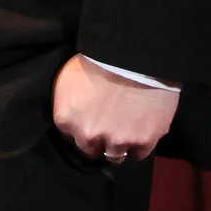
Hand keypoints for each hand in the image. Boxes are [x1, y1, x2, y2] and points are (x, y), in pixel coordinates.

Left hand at [51, 55, 177, 164]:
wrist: (133, 55)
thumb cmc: (99, 59)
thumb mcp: (69, 78)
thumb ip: (68, 103)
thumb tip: (76, 113)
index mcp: (66, 119)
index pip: (70, 136)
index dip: (82, 129)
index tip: (90, 122)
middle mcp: (88, 135)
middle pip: (90, 149)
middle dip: (97, 140)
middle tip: (108, 127)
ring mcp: (117, 141)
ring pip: (114, 155)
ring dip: (118, 146)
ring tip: (125, 132)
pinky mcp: (143, 140)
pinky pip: (139, 154)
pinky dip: (139, 146)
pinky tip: (140, 133)